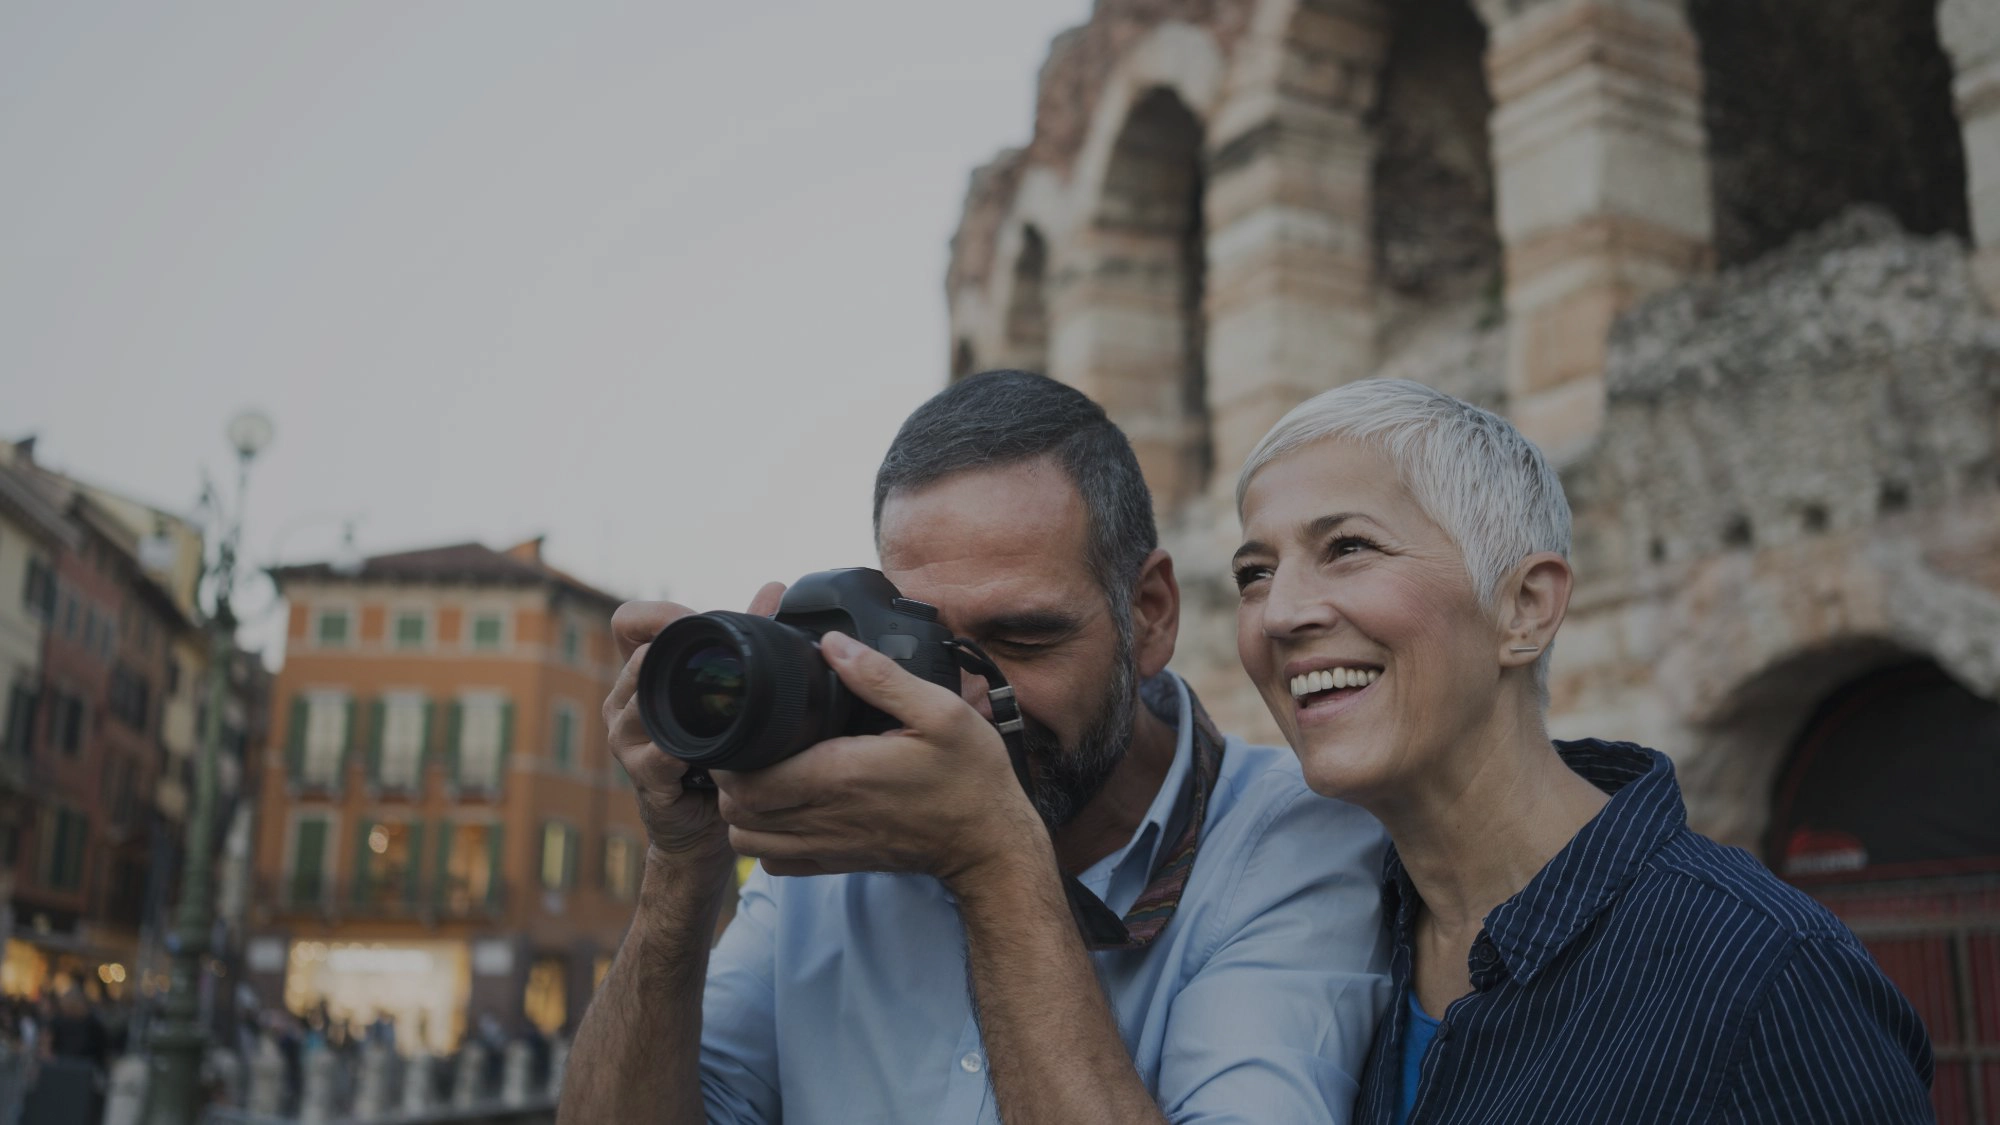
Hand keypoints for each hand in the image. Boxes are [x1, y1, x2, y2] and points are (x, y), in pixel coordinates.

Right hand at [603, 583, 786, 868]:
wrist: (707, 824)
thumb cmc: (716, 751)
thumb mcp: (731, 687)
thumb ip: (748, 633)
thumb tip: (775, 588)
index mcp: (644, 673)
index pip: (629, 622)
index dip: (656, 614)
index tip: (692, 618)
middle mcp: (625, 702)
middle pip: (635, 658)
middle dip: (673, 654)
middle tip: (714, 658)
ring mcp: (627, 741)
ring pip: (639, 705)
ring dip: (673, 702)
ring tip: (708, 705)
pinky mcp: (643, 777)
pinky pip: (654, 758)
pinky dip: (678, 754)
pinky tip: (699, 756)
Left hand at [712, 630, 1045, 887]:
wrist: (989, 845)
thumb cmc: (969, 778)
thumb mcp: (940, 711)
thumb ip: (880, 676)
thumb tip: (831, 644)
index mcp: (840, 774)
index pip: (748, 777)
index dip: (731, 752)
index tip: (743, 724)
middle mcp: (824, 816)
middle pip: (736, 809)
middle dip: (729, 776)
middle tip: (748, 741)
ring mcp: (827, 846)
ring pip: (747, 840)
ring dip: (741, 808)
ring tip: (760, 773)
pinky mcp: (835, 863)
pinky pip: (773, 862)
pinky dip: (763, 839)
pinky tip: (783, 808)